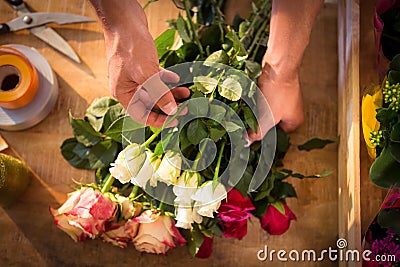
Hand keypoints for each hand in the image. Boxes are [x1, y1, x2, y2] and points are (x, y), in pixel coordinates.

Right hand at [91, 0, 189, 127]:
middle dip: (168, 106)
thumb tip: (172, 110)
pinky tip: (177, 79)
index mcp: (123, 93)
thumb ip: (160, 93)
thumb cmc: (130, 45)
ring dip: (170, 94)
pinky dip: (166, 80)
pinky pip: (155, 78)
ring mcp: (133, 75)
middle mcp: (127, 86)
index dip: (159, 120)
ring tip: (186, 94)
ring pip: (154, 91)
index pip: (142, 115)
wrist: (124, 19)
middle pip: (150, 104)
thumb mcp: (147, 73)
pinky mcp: (140, 65)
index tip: (176, 120)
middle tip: (186, 107)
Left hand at [246, 65, 303, 144]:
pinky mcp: (276, 88)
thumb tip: (246, 143)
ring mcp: (284, 98)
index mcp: (294, 120)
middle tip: (247, 124)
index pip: (278, 136)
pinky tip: (249, 99)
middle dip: (259, 122)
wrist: (277, 66)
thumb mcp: (267, 118)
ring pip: (266, 110)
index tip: (252, 135)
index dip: (265, 136)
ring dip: (256, 111)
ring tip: (246, 111)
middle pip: (271, 123)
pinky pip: (264, 99)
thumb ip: (257, 133)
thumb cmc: (278, 92)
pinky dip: (256, 100)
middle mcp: (292, 110)